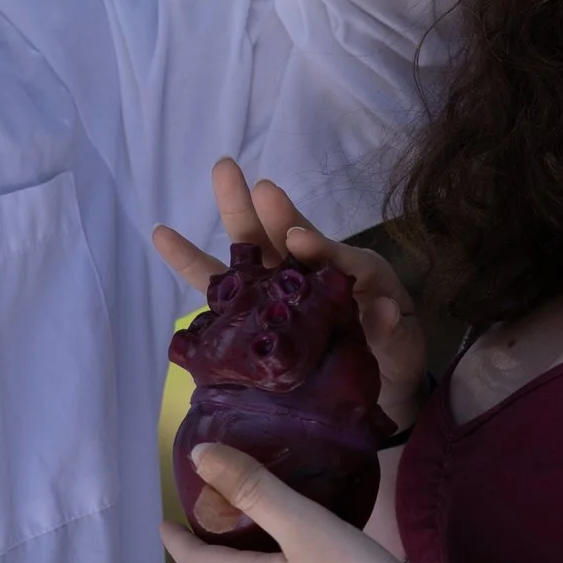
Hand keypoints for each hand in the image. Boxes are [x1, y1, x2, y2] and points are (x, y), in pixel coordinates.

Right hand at [153, 159, 430, 433]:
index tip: (296, 238)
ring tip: (198, 185)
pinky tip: (163, 235)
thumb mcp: (400, 341)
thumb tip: (383, 310)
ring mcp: (272, 295)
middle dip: (253, 205)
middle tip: (227, 169)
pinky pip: (217, 294)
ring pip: (244, 254)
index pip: (323, 253)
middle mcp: (301, 275)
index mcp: (340, 273)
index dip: (310, 243)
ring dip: (227, 217)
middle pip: (275, 236)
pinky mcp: (248, 322)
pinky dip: (189, 263)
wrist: (375, 393)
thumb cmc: (387, 354)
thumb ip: (391, 328)